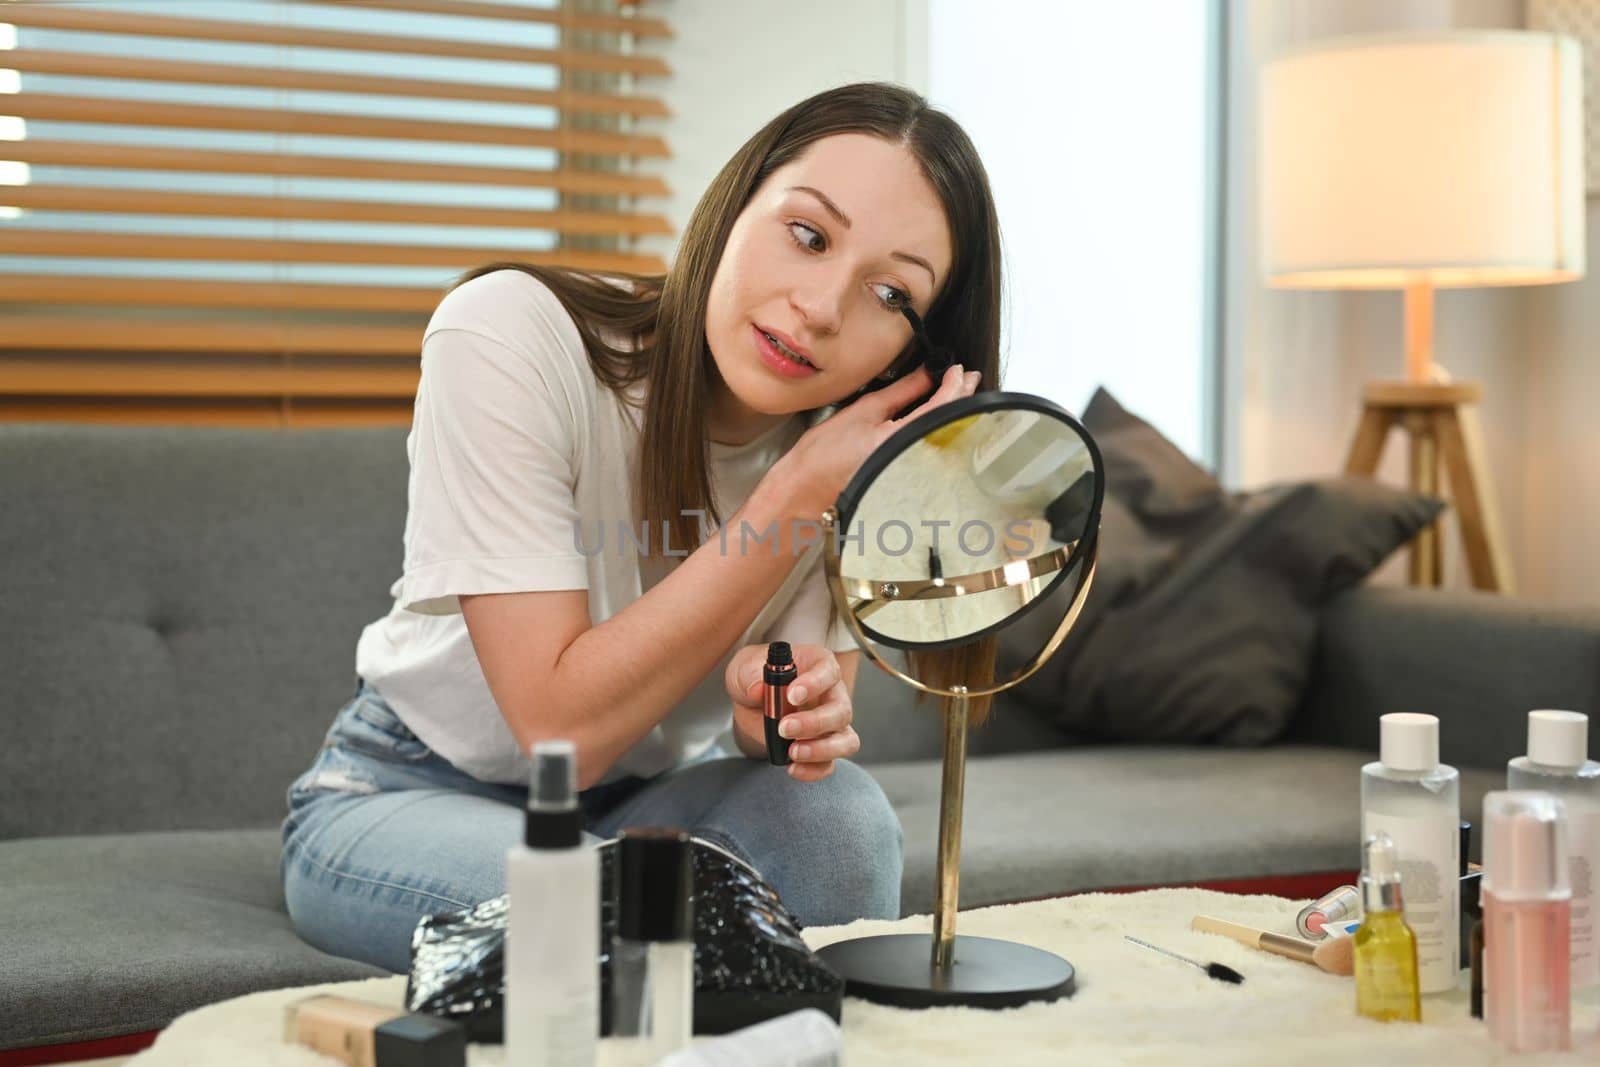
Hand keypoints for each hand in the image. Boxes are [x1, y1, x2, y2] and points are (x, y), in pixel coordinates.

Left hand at [726, 643, 857, 780]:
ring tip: (793, 752)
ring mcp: (831, 725)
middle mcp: (832, 695)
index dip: (815, 684)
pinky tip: (791, 767)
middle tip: (784, 727)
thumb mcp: (744, 669)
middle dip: (814, 723)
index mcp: (818, 666)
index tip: (792, 694)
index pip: (828, 672)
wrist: (750, 704)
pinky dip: (814, 770)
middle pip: (841, 711)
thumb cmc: (754, 678)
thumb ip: (749, 674)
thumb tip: (758, 689)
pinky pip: (829, 764)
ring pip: (846, 741)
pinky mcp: (822, 748)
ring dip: (822, 750)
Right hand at [773, 364, 981, 521]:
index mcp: (902, 440)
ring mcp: (913, 474)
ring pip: (946, 439)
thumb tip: (925, 373)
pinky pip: (933, 451)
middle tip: (967, 377)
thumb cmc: (823, 456)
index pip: (943, 407)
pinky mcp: (907, 481)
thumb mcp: (863, 412)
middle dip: (962, 398)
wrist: (803, 491)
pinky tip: (940, 419)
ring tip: (957, 393)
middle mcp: (913, 460)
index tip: (958, 369)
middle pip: (951, 424)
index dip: (954, 385)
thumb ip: (901, 392)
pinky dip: (940, 431)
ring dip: (954, 413)